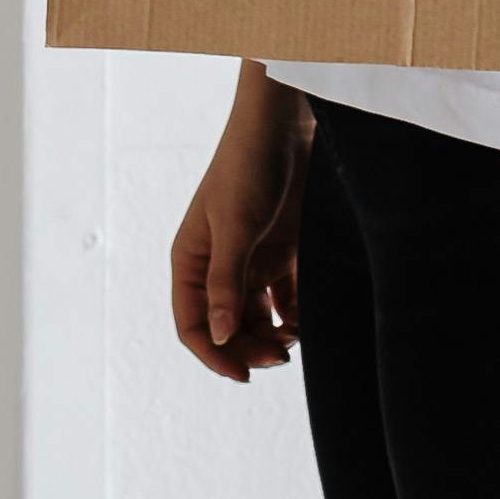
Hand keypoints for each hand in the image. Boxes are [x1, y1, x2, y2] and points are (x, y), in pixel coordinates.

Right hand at [171, 68, 310, 381]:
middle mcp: (218, 266)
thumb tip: (220, 337)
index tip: (244, 375)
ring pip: (259, 318)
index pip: (192, 325)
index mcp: (191, 261)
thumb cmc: (248, 168)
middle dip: (249, 348)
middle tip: (280, 357)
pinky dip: (297, 313)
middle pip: (227, 327)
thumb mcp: (235, 227)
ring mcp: (251, 259)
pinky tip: (309, 317)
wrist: (286, 123)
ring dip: (275, 335)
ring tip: (297, 335)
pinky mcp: (283, 251)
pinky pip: (287, 297)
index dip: (214, 354)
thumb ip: (226, 284)